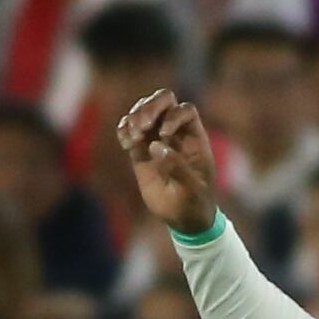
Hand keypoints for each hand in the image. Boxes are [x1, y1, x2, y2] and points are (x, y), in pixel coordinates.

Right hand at [116, 91, 222, 238]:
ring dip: (134, 117)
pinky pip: (129, 130)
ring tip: (133, 136)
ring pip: (144, 111)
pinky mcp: (139, 152)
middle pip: (163, 101)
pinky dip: (124, 130)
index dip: (173, 115)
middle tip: (142, 125)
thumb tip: (155, 146)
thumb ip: (176, 167)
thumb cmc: (194, 202)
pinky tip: (126, 142)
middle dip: (150, 106)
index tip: (165, 135)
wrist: (183, 218)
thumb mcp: (191, 189)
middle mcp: (175, 133)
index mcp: (193, 137)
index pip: (185, 110)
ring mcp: (156, 140)